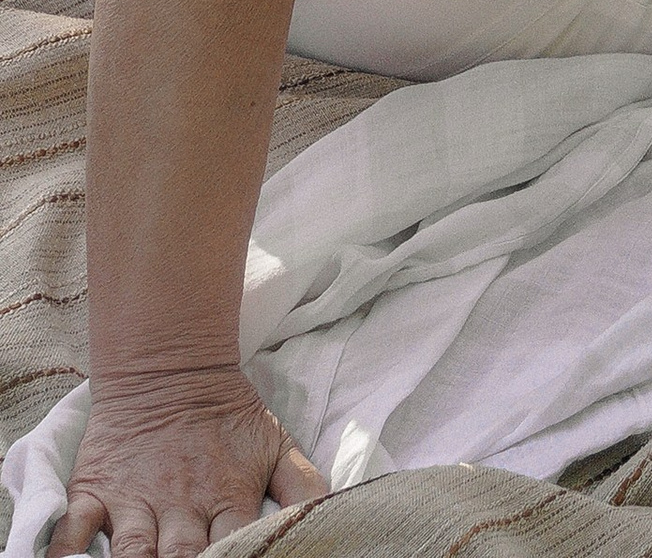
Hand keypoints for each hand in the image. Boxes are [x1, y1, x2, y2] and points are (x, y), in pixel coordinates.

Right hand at [60, 369, 323, 557]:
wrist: (169, 367)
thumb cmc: (226, 418)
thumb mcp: (276, 445)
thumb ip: (304, 487)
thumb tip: (329, 520)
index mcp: (229, 497)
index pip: (236, 547)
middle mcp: (181, 504)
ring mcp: (135, 499)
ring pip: (132, 553)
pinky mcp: (95, 489)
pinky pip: (72, 530)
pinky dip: (67, 555)